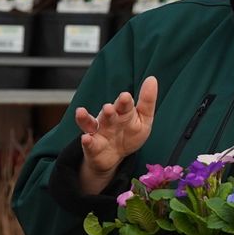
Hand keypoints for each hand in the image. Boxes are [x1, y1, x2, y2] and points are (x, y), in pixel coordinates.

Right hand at [75, 76, 157, 193]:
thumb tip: (152, 78)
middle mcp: (108, 119)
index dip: (124, 101)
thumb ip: (147, 101)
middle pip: (108, 114)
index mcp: (123, 112)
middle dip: (108, 111)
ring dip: (86, 118)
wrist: (115, 156)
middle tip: (109, 108)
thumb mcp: (143, 119)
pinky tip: (85, 138)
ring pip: (90, 123)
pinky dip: (86, 141)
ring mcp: (98, 132)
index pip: (124, 105)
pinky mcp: (92, 146)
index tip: (125, 96)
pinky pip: (88, 143)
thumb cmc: (129, 134)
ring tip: (81, 112)